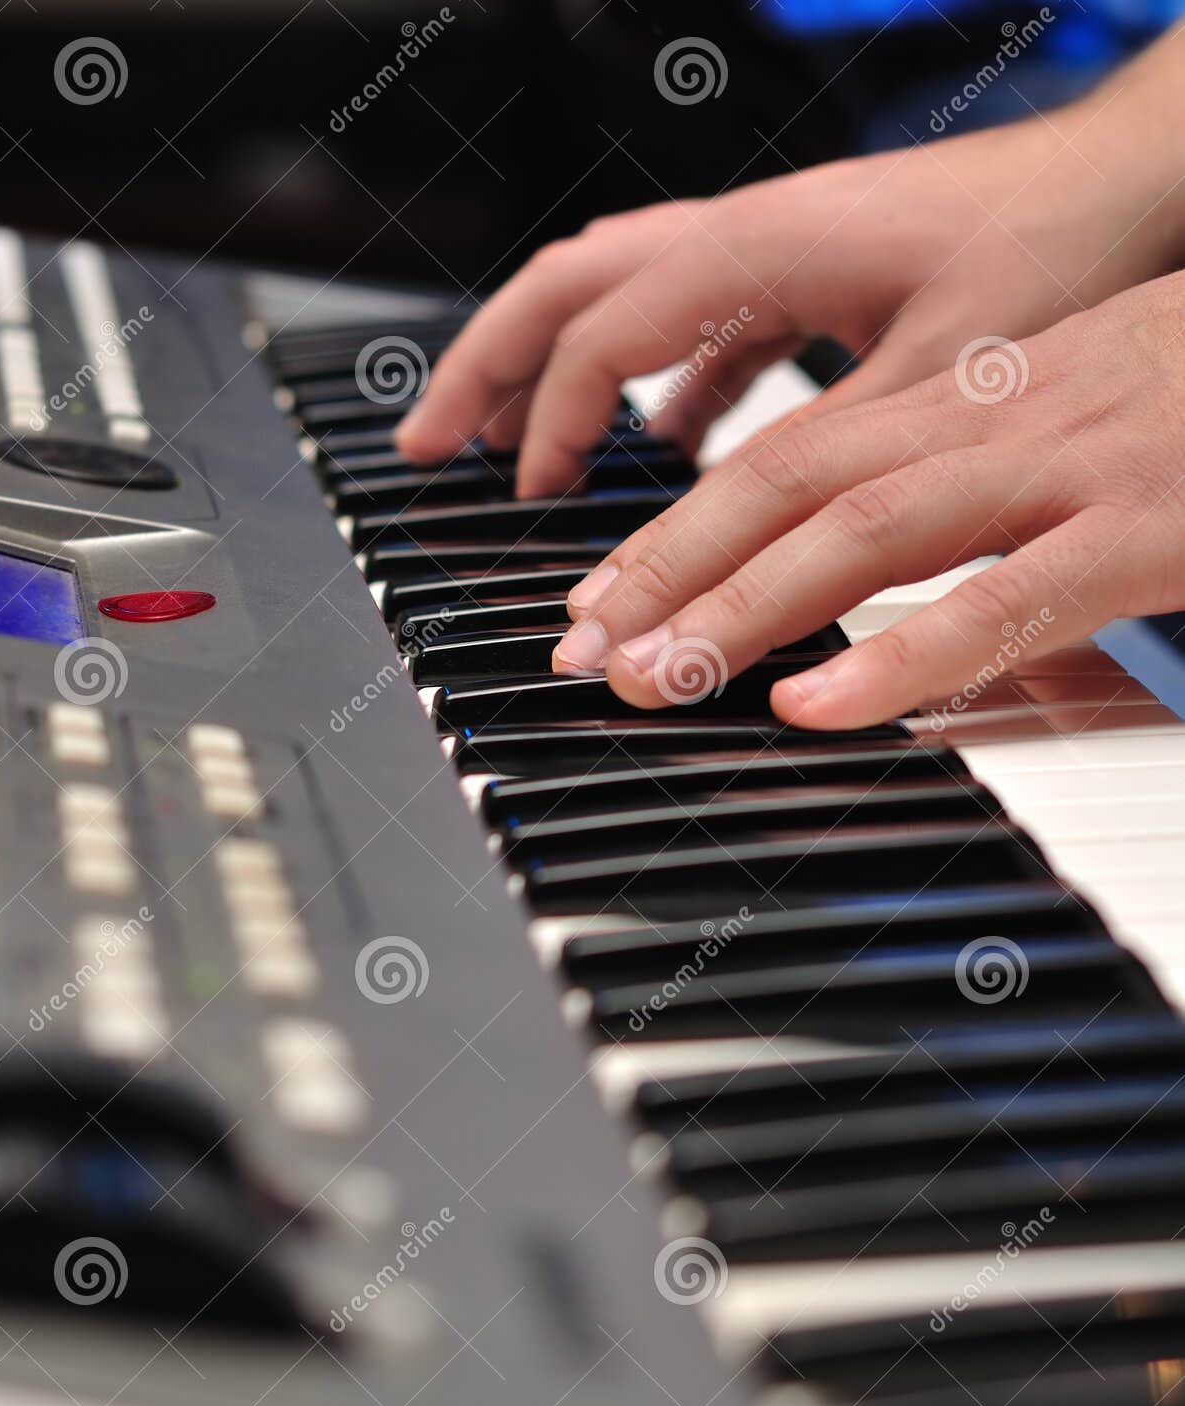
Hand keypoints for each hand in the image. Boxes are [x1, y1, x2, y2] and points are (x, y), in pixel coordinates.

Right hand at [396, 62, 1183, 496]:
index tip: (522, 505)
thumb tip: (738, 546)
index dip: (547, 422)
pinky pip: (692, 326)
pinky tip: (655, 451)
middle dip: (484, 367)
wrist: (1127, 180)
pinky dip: (652, 390)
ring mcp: (766, 248)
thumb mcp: (938, 379)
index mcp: (759, 250)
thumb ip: (826, 458)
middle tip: (423, 445)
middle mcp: (744, 234)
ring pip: (616, 296)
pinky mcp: (800, 271)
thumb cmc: (1053, 254)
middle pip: (566, 286)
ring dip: (551, 372)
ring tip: (506, 450)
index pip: (603, 335)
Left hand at [552, 272, 1184, 728]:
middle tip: (583, 647)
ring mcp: (1077, 467)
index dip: (684, 526)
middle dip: (672, 568)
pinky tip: (813, 705)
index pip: (794, 453)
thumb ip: (993, 521)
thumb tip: (915, 618)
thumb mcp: (1089, 435)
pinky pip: (1005, 596)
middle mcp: (1006, 416)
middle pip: (795, 483)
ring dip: (741, 607)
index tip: (605, 596)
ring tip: (651, 678)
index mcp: (984, 395)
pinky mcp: (1152, 527)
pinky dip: (899, 654)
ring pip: (869, 529)